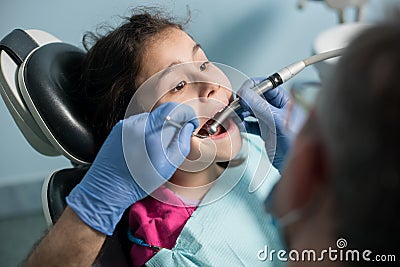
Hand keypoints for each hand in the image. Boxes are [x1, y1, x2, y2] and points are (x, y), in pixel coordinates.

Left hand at [66, 102, 197, 234]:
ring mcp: (125, 124)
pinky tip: (141, 148)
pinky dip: (145, 132)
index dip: (186, 114)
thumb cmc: (138, 182)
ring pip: (151, 119)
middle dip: (172, 125)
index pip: (173, 109)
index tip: (190, 122)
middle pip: (162, 114)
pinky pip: (138, 124)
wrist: (107, 189)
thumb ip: (182, 143)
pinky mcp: (118, 128)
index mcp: (150, 132)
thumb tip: (187, 127)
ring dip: (157, 129)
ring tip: (153, 150)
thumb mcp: (168, 166)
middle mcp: (136, 124)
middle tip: (173, 142)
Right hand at [238, 77, 304, 171]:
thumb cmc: (296, 141)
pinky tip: (240, 125)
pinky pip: (250, 123)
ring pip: (251, 110)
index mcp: (283, 99)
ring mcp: (270, 119)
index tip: (241, 95)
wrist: (297, 162)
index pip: (264, 84)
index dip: (251, 87)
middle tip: (236, 107)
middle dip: (244, 100)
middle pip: (255, 96)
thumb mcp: (276, 120)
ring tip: (235, 116)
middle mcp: (276, 107)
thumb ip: (260, 106)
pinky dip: (243, 124)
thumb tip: (246, 93)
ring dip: (242, 112)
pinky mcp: (265, 131)